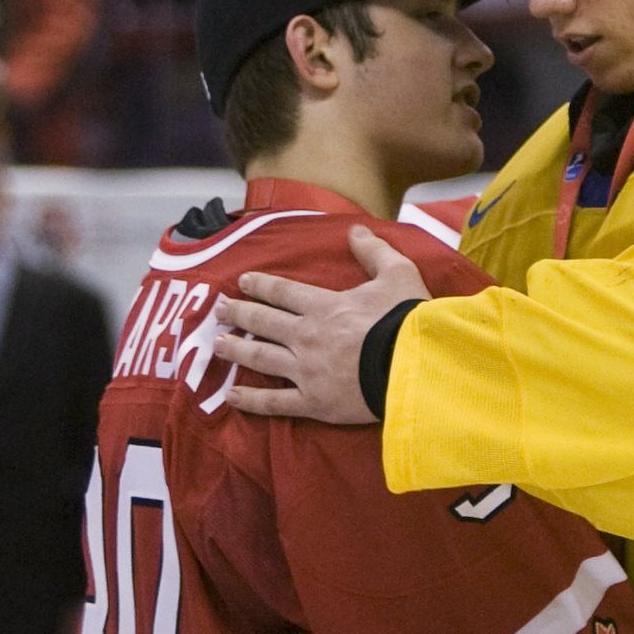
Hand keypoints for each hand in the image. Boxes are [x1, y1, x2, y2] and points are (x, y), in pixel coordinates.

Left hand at [213, 225, 430, 421]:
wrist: (415, 366)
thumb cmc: (407, 320)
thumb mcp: (398, 274)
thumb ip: (374, 251)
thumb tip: (356, 230)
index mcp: (324, 306)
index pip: (282, 292)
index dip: (260, 285)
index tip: (242, 282)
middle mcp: (306, 336)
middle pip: (263, 322)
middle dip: (240, 313)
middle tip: (220, 310)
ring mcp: (306, 371)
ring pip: (261, 358)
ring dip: (236, 350)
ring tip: (218, 345)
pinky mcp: (314, 402)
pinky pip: (275, 402)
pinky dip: (251, 400)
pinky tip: (232, 396)